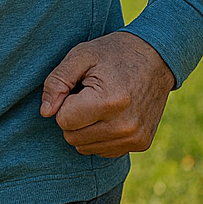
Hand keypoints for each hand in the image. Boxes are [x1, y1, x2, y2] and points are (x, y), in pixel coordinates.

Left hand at [40, 30, 175, 156]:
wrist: (156, 58)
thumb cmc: (113, 53)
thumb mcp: (79, 56)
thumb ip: (57, 82)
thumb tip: (46, 112)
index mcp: (108, 102)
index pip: (63, 121)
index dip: (64, 103)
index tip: (78, 88)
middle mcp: (124, 126)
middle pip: (72, 137)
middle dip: (73, 116)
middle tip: (88, 94)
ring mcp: (135, 138)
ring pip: (85, 147)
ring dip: (86, 127)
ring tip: (100, 103)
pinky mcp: (141, 144)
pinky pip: (103, 150)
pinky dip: (100, 135)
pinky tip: (111, 114)